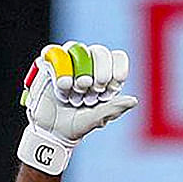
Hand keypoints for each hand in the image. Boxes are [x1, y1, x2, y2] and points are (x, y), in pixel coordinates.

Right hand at [16, 42, 137, 174]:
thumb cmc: (77, 125)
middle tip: (92, 93)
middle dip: (99, 74)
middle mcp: (89, 66)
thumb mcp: (98, 118)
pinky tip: (62, 88)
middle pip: (100, 52)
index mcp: (106, 77)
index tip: (109, 90)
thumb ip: (114, 108)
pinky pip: (55, 54)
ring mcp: (69, 63)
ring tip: (76, 94)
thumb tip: (133, 100)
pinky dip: (61, 71)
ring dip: (79, 73)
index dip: (116, 70)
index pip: (118, 58)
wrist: (52, 131)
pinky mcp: (49, 64)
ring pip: (78, 50)